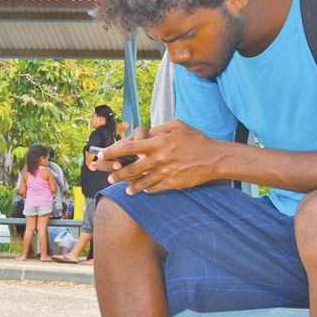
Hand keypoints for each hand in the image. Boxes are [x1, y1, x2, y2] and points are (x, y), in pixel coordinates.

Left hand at [103, 120, 223, 193]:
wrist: (214, 159)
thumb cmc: (197, 140)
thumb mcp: (177, 126)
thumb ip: (159, 129)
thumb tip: (146, 134)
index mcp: (157, 143)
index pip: (128, 148)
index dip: (113, 152)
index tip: (102, 154)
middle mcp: (158, 159)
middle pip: (131, 169)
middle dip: (117, 174)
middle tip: (110, 176)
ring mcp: (164, 174)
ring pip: (141, 183)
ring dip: (130, 186)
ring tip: (126, 189)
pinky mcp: (172, 184)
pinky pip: (154, 189)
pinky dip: (147, 190)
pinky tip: (143, 190)